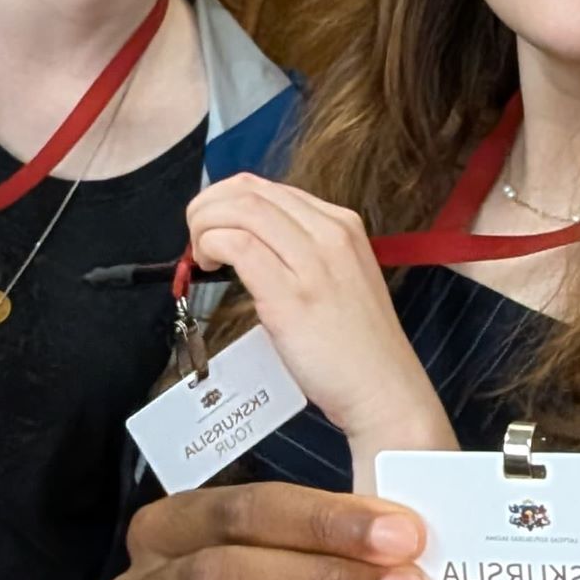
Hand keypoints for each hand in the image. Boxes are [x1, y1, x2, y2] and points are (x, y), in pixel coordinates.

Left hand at [186, 176, 441, 443]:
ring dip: (204, 224)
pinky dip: (211, 245)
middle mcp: (331, 233)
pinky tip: (209, 266)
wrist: (384, 390)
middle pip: (250, 191)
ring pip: (241, 210)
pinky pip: (239, 245)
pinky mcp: (292, 295)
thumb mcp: (341, 279)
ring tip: (200, 254)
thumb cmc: (358, 347)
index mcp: (343, 225)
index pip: (269, 188)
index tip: (213, 226)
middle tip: (195, 236)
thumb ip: (304, 254)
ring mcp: (314, 262)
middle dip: (208, 206)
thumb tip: (250, 241)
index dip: (227, 200)